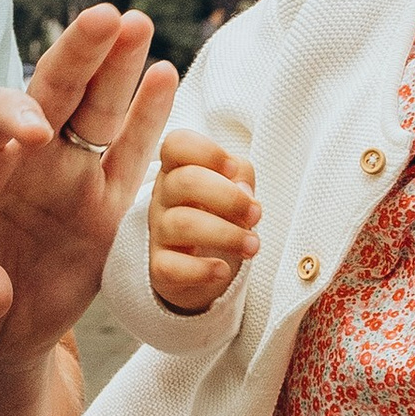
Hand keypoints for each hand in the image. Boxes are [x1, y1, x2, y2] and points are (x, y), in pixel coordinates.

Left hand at [0, 6, 176, 380]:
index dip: (9, 114)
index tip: (36, 131)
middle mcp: (19, 161)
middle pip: (49, 92)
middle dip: (77, 54)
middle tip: (107, 17)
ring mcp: (65, 177)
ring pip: (95, 111)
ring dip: (116, 66)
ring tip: (138, 22)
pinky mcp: (103, 205)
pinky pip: (130, 155)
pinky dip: (147, 117)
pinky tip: (163, 74)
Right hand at [149, 127, 260, 312]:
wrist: (200, 267)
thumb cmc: (217, 217)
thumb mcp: (233, 189)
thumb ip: (241, 178)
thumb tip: (243, 192)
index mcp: (179, 169)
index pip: (176, 144)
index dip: (207, 151)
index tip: (233, 169)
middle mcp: (163, 196)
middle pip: (185, 181)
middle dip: (229, 197)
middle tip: (255, 214)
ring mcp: (159, 232)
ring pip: (182, 224)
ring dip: (227, 234)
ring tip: (252, 246)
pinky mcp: (161, 267)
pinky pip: (172, 267)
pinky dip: (202, 270)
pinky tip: (223, 270)